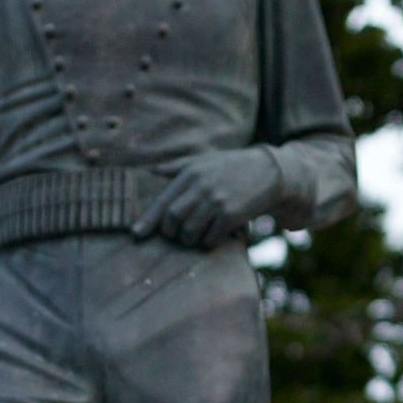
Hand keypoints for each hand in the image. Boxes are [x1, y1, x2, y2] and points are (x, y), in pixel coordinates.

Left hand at [131, 147, 281, 248]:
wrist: (267, 171)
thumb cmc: (230, 167)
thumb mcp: (202, 160)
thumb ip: (176, 166)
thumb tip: (150, 171)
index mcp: (190, 173)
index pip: (163, 201)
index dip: (148, 220)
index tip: (135, 234)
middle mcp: (201, 187)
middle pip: (172, 219)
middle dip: (170, 232)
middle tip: (176, 234)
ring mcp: (216, 202)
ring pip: (189, 232)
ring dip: (189, 239)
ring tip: (196, 234)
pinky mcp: (231, 216)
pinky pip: (209, 240)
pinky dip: (208, 242)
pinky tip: (214, 235)